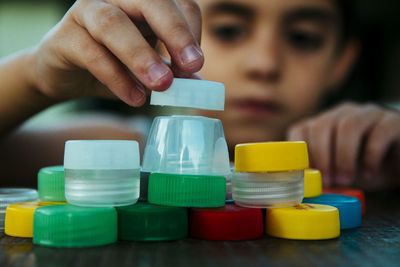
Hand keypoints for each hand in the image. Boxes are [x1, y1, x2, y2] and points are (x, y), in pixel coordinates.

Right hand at [30, 0, 202, 106]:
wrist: (68, 74)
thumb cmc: (113, 62)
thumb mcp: (149, 66)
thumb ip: (171, 70)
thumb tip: (198, 86)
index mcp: (143, 1)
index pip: (178, 3)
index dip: (191, 32)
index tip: (196, 65)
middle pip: (150, 1)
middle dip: (175, 33)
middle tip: (191, 66)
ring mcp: (86, 12)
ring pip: (113, 23)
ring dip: (142, 56)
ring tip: (163, 85)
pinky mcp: (65, 37)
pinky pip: (92, 54)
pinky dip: (117, 78)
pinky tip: (136, 98)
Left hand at [287, 102, 399, 186]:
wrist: (399, 166)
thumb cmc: (363, 169)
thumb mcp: (337, 171)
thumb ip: (321, 172)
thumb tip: (303, 184)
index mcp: (324, 123)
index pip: (301, 129)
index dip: (300, 153)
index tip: (306, 175)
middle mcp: (343, 113)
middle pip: (322, 125)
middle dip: (322, 156)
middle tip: (328, 180)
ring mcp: (368, 114)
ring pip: (348, 125)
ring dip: (343, 156)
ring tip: (346, 180)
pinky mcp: (392, 121)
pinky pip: (378, 132)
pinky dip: (370, 156)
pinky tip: (368, 174)